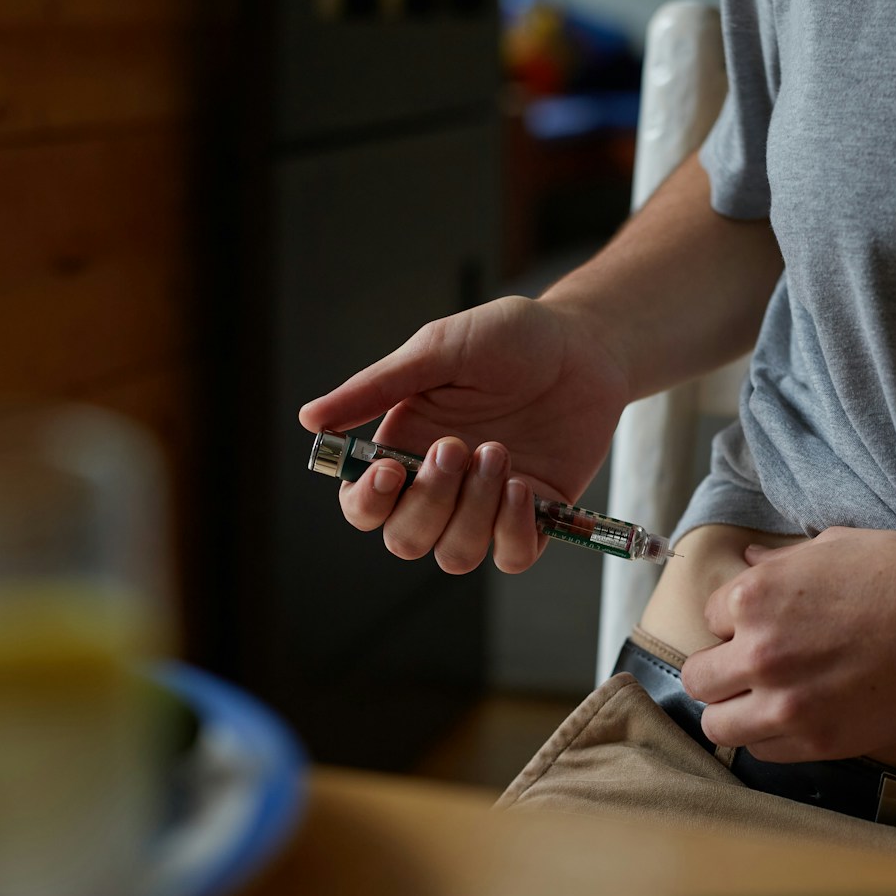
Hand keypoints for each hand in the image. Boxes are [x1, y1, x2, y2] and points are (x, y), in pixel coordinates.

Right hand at [298, 296, 630, 573]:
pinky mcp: (536, 515)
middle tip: (460, 446)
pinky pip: (511, 557)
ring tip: (500, 452)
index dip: (368, 503)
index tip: (390, 471)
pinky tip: (523, 487)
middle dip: (430, 503)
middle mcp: (442, 485)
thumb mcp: (439, 349)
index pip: (365, 505)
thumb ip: (376, 387)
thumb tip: (310, 419)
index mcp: (406, 446)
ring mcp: (487, 504)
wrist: (586, 344)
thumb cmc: (511, 338)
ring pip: (454, 555)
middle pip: (405, 540)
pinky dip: (512, 531)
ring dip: (473, 513)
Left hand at [680, 528, 895, 761]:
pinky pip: (762, 752)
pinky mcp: (815, 741)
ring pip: (717, 725)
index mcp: (754, 597)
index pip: (708, 618)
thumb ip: (778, 561)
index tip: (758, 627)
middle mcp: (758, 653)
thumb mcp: (832, 547)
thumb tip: (745, 559)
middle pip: (699, 678)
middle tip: (749, 669)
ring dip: (734, 712)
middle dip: (719, 671)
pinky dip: (769, 739)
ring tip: (761, 702)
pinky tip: (792, 720)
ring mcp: (784, 703)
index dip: (733, 623)